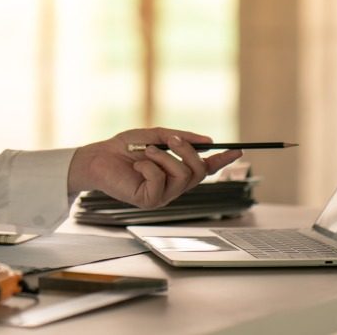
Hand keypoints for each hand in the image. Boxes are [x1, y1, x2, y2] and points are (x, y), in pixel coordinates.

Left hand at [67, 127, 242, 208]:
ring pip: (182, 176)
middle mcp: (173, 186)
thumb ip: (180, 138)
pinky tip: (137, 165)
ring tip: (146, 152)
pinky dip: (149, 166)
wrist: (98, 157)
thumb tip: (208, 140)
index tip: (238, 150)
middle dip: (187, 152)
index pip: (205, 168)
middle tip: (171, 139)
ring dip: (163, 157)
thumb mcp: (156, 136)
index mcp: (176, 170)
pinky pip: (161, 181)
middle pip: (198, 172)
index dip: (223, 160)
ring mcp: (163, 195)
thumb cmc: (124, 147)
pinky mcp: (149, 201)